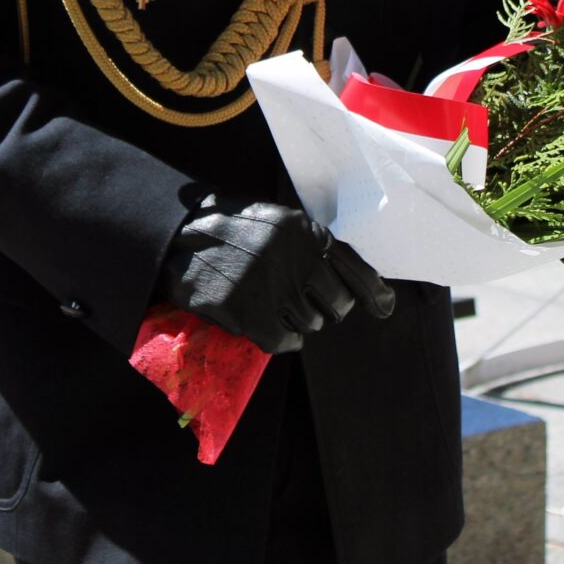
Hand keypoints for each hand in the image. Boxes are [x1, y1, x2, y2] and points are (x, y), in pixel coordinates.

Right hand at [159, 197, 395, 353]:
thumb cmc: (229, 230)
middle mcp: (295, 257)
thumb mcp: (275, 223)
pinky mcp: (249, 312)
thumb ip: (309, 245)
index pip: (354, 266)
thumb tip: (348, 280)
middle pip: (338, 302)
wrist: (178, 238)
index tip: (385, 307)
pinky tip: (267, 324)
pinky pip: (285, 340)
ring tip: (274, 306)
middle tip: (310, 305)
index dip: (374, 291)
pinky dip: (282, 337)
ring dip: (299, 321)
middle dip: (329, 308)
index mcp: (304, 231)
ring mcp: (273, 286)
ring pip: (312, 323)